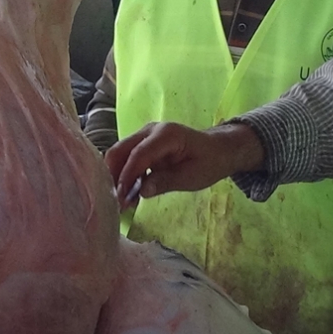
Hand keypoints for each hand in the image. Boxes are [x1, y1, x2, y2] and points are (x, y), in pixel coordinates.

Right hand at [107, 122, 264, 206]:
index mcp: (166, 134)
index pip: (139, 154)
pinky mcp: (143, 144)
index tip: (120, 197)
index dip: (127, 176)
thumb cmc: (209, 162)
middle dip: (114, 176)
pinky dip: (124, 175)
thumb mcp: (191, 177)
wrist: (218, 150)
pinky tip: (129, 195)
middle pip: (121, 150)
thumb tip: (142, 192)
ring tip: (123, 203)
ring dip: (117, 177)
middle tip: (116, 202)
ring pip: (120, 154)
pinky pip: (127, 157)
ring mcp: (145, 135)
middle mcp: (151, 130)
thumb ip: (166, 182)